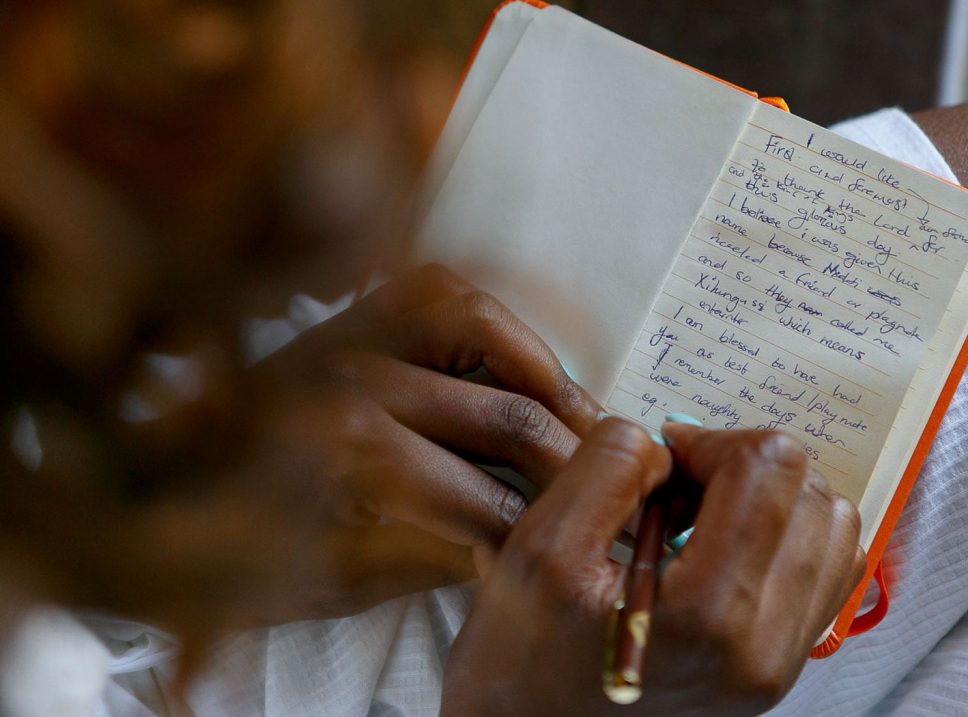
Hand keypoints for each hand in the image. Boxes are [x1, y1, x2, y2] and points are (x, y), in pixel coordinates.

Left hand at [246, 263, 601, 616]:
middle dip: (571, 469)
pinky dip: (507, 333)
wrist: (161, 484)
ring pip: (498, 340)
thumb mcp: (343, 580)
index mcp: (352, 454)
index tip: (575, 554)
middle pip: (512, 418)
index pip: (490, 501)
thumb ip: (446, 554)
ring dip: (554, 390)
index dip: (541, 538)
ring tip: (587, 434)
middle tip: (611, 500)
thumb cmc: (237, 541)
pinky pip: (458, 297)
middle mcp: (360, 374)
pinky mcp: (359, 305)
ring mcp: (357, 327)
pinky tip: (532, 376)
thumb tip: (529, 543)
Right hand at [441, 420, 863, 715]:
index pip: (768, 467)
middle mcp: (766, 647)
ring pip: (831, 530)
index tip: (660, 463)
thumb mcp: (538, 550)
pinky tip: (716, 547)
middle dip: (740, 468)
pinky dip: (779, 537)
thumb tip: (666, 443)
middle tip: (676, 489)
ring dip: (767, 500)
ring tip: (698, 517)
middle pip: (811, 492)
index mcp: (712, 613)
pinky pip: (822, 572)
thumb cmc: (523, 665)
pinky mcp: (776, 669)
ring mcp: (779, 664)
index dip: (709, 440)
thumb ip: (607, 468)